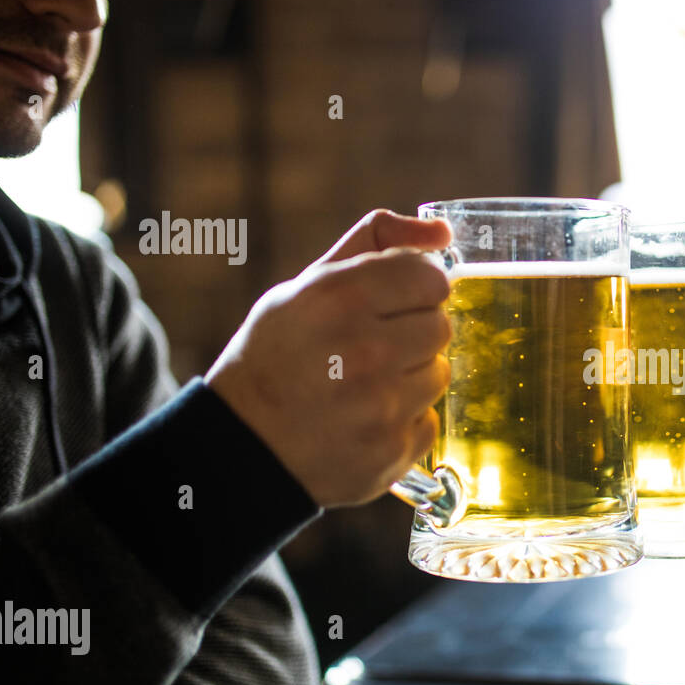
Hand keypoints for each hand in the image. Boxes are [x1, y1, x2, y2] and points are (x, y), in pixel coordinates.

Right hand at [206, 209, 452, 507]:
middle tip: (371, 348)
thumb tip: (441, 232)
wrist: (243, 443)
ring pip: (439, 374)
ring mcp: (381, 406)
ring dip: (411, 377)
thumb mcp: (307, 285)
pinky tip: (364, 420)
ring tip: (364, 386)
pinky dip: (404, 422)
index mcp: (341, 298)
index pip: (431, 279)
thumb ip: (375, 243)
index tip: (394, 303)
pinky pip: (429, 421)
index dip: (415, 289)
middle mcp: (365, 351)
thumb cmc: (276, 355)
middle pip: (440, 326)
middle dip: (411, 333)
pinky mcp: (391, 451)